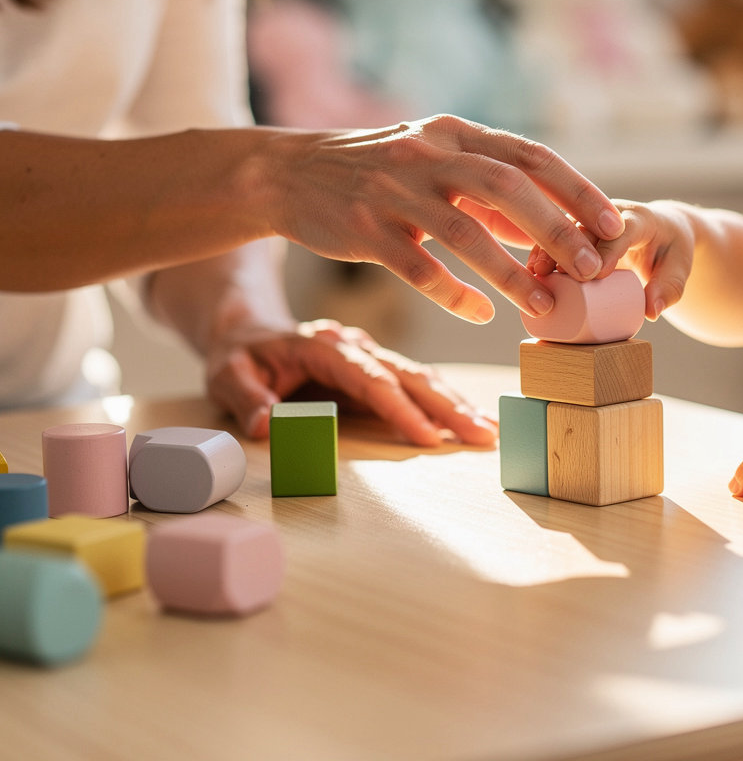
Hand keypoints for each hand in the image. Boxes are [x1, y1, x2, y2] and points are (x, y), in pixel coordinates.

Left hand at [205, 319, 498, 446]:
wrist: (250, 332)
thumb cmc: (241, 355)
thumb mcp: (226, 372)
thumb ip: (245, 397)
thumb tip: (266, 424)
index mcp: (325, 346)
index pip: (369, 378)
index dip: (399, 407)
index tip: (426, 436)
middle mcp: (356, 347)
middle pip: (409, 374)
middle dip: (447, 405)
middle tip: (481, 434)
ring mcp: (371, 356)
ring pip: (421, 376)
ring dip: (455, 403)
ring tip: (488, 431)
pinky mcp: (378, 370)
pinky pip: (416, 383)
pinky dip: (446, 401)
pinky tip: (471, 419)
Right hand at [271, 116, 624, 323]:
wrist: (290, 174)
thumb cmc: (376, 169)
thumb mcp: (431, 157)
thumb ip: (485, 184)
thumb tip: (547, 223)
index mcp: (453, 134)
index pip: (528, 155)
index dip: (576, 189)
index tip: (613, 223)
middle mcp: (428, 156)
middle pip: (506, 188)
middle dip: (557, 230)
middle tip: (593, 269)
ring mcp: (394, 191)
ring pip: (465, 233)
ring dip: (511, 274)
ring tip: (544, 308)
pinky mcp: (366, 230)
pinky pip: (419, 269)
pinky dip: (454, 294)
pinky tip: (480, 315)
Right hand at [529, 200, 697, 320]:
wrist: (661, 229)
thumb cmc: (670, 251)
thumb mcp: (679, 269)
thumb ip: (669, 289)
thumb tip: (651, 311)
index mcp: (638, 218)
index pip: (621, 229)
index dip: (608, 249)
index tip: (597, 274)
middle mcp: (610, 212)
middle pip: (586, 223)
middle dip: (569, 246)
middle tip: (556, 274)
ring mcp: (589, 217)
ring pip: (565, 226)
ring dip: (548, 247)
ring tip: (535, 274)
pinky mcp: (575, 227)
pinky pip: (555, 234)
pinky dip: (542, 252)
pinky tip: (529, 272)